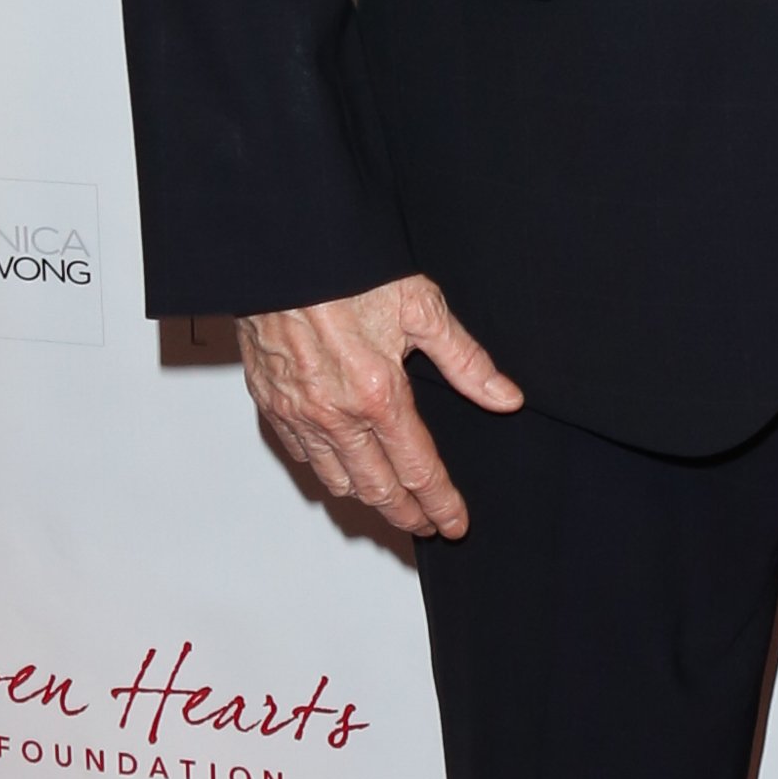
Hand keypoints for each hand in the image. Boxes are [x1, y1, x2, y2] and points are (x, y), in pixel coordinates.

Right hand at [236, 274, 522, 541]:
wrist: (283, 254)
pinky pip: (302, 456)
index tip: (454, 523)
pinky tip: (344, 469)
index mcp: (379, 396)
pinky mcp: (271, 405)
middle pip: (377, 489)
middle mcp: (336, 416)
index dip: (440, 503)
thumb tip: (506, 398)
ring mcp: (299, 415)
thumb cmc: (349, 273)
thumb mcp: (422, 308)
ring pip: (337, 481)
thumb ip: (466, 361)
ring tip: (392, 504)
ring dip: (368, 500)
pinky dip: (328, 472)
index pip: (418, 470)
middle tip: (427, 524)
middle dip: (406, 514)